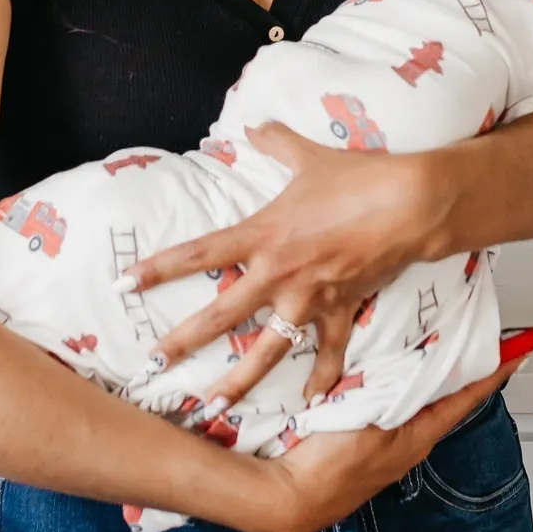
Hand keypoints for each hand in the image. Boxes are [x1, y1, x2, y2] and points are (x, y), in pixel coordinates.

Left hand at [121, 121, 440, 408]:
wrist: (406, 204)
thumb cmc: (355, 177)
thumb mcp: (309, 156)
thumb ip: (276, 142)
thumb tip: (254, 124)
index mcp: (262, 235)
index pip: (200, 253)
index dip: (159, 268)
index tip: (125, 283)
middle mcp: (278, 273)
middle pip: (221, 314)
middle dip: (184, 341)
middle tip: (154, 364)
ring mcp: (308, 299)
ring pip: (266, 351)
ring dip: (240, 382)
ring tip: (214, 407)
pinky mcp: (341, 311)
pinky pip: (328, 353)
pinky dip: (320, 378)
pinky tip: (309, 401)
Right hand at [229, 350, 532, 531]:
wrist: (288, 494)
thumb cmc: (331, 465)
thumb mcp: (375, 421)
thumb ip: (400, 389)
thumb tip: (427, 361)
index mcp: (418, 434)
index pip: (468, 393)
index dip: (496, 367)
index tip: (521, 344)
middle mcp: (407, 437)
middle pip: (443, 388)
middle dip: (458, 358)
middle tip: (474, 324)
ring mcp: (383, 437)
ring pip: (414, 390)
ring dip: (423, 363)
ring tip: (427, 330)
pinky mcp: (357, 435)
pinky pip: (385, 396)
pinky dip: (391, 374)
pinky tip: (376, 357)